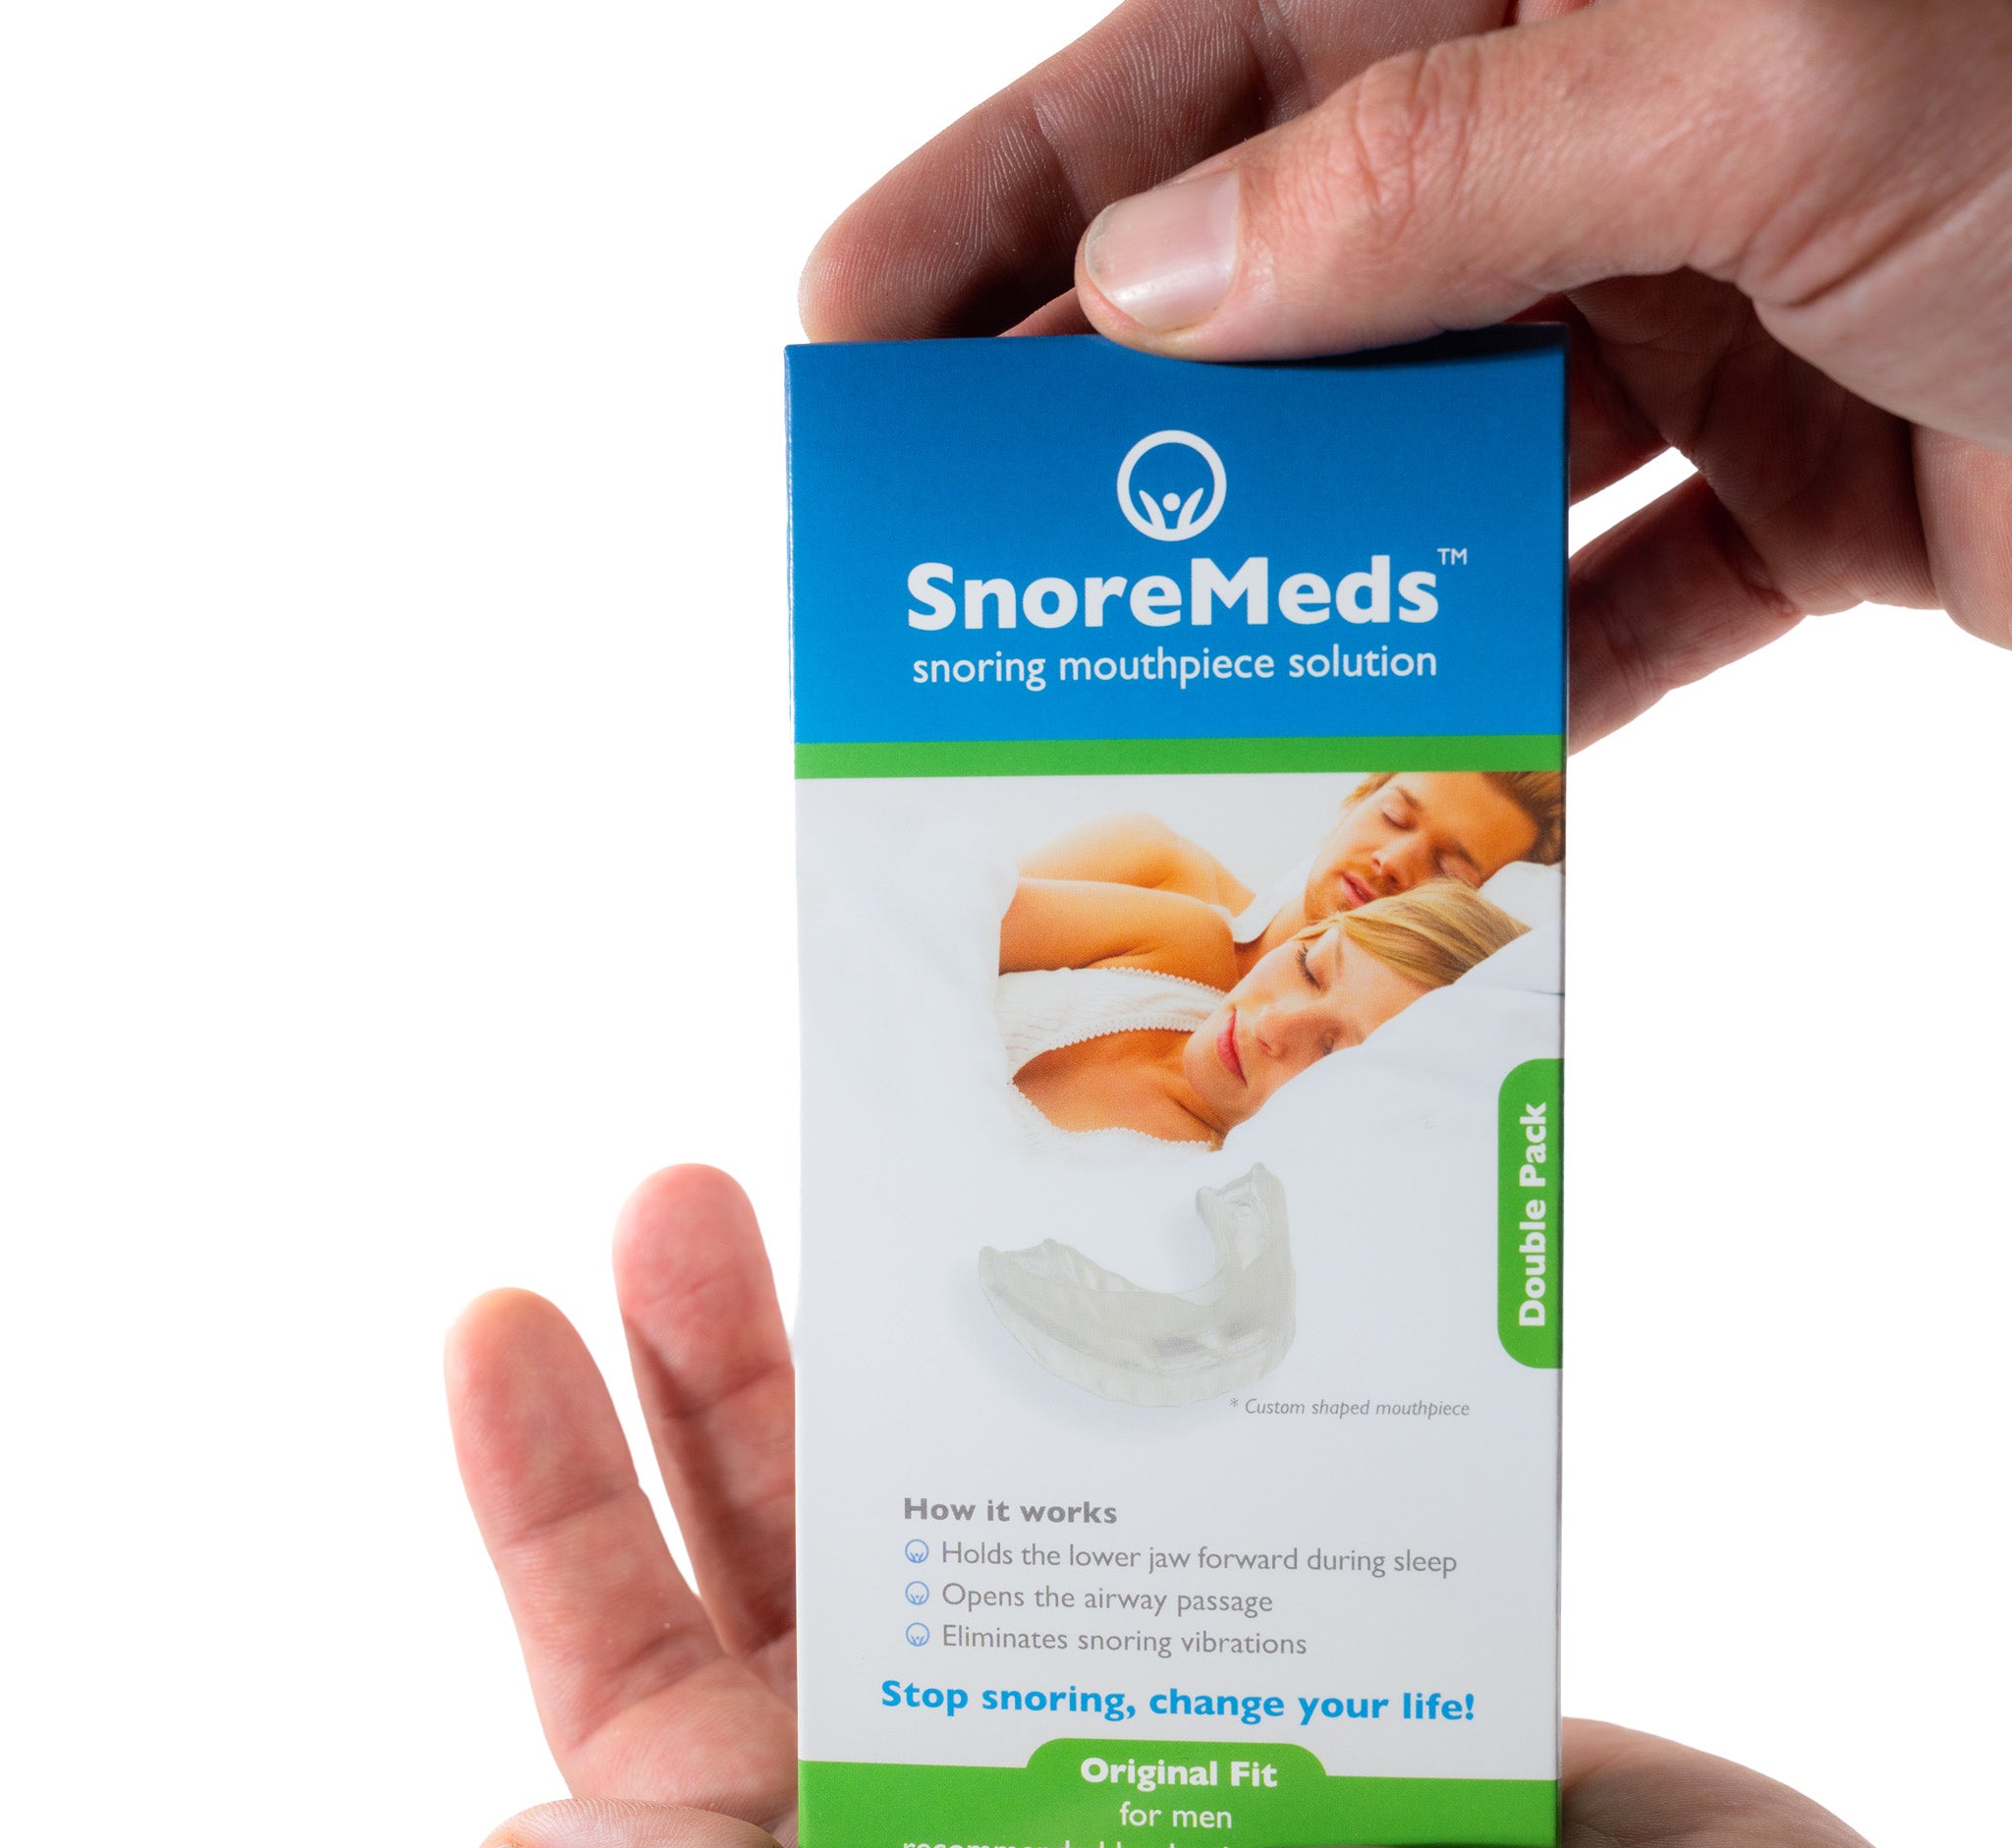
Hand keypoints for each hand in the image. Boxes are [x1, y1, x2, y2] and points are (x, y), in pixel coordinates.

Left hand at [447, 1166, 2010, 1847]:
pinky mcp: (1246, 1638)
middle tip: (670, 1196)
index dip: (557, 1515)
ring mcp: (1114, 1711)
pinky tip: (1018, 1259)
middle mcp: (975, 1809)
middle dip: (701, 1382)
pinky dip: (1054, 1369)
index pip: (644, 1718)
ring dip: (858, 1347)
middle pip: (774, 1573)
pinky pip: (1108, 1481)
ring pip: (931, 1506)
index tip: (499, 1322)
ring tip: (804, 1172)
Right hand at [801, 0, 2011, 746]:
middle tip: (951, 553)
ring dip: (1305, 590)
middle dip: (1111, 421)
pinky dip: (1519, 703)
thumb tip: (1152, 285)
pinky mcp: (1786, 493)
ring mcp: (1688, 319)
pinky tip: (1420, 782)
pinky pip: (1597, 611)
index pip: (1206, 68)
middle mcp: (1601, 134)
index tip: (847, 329)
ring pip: (1423, 475)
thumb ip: (1434, 172)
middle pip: (1277, 290)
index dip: (1008, 198)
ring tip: (1151, 697)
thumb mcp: (1772, 69)